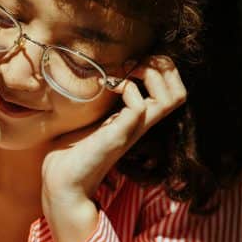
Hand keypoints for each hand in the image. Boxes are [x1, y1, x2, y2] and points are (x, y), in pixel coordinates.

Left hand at [41, 57, 185, 241]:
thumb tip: (98, 75)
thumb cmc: (73, 149)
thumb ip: (102, 101)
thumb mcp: (93, 118)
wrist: (61, 178)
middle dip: (163, 67)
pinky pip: (139, 106)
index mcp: (138, 119)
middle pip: (180, 93)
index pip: (173, 92)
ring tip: (127, 72)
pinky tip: (107, 86)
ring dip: (151, 74)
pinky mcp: (119, 135)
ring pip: (171, 98)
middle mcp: (141, 124)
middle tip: (134, 63)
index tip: (134, 63)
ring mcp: (132, 130)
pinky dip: (126, 87)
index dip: (162, 70)